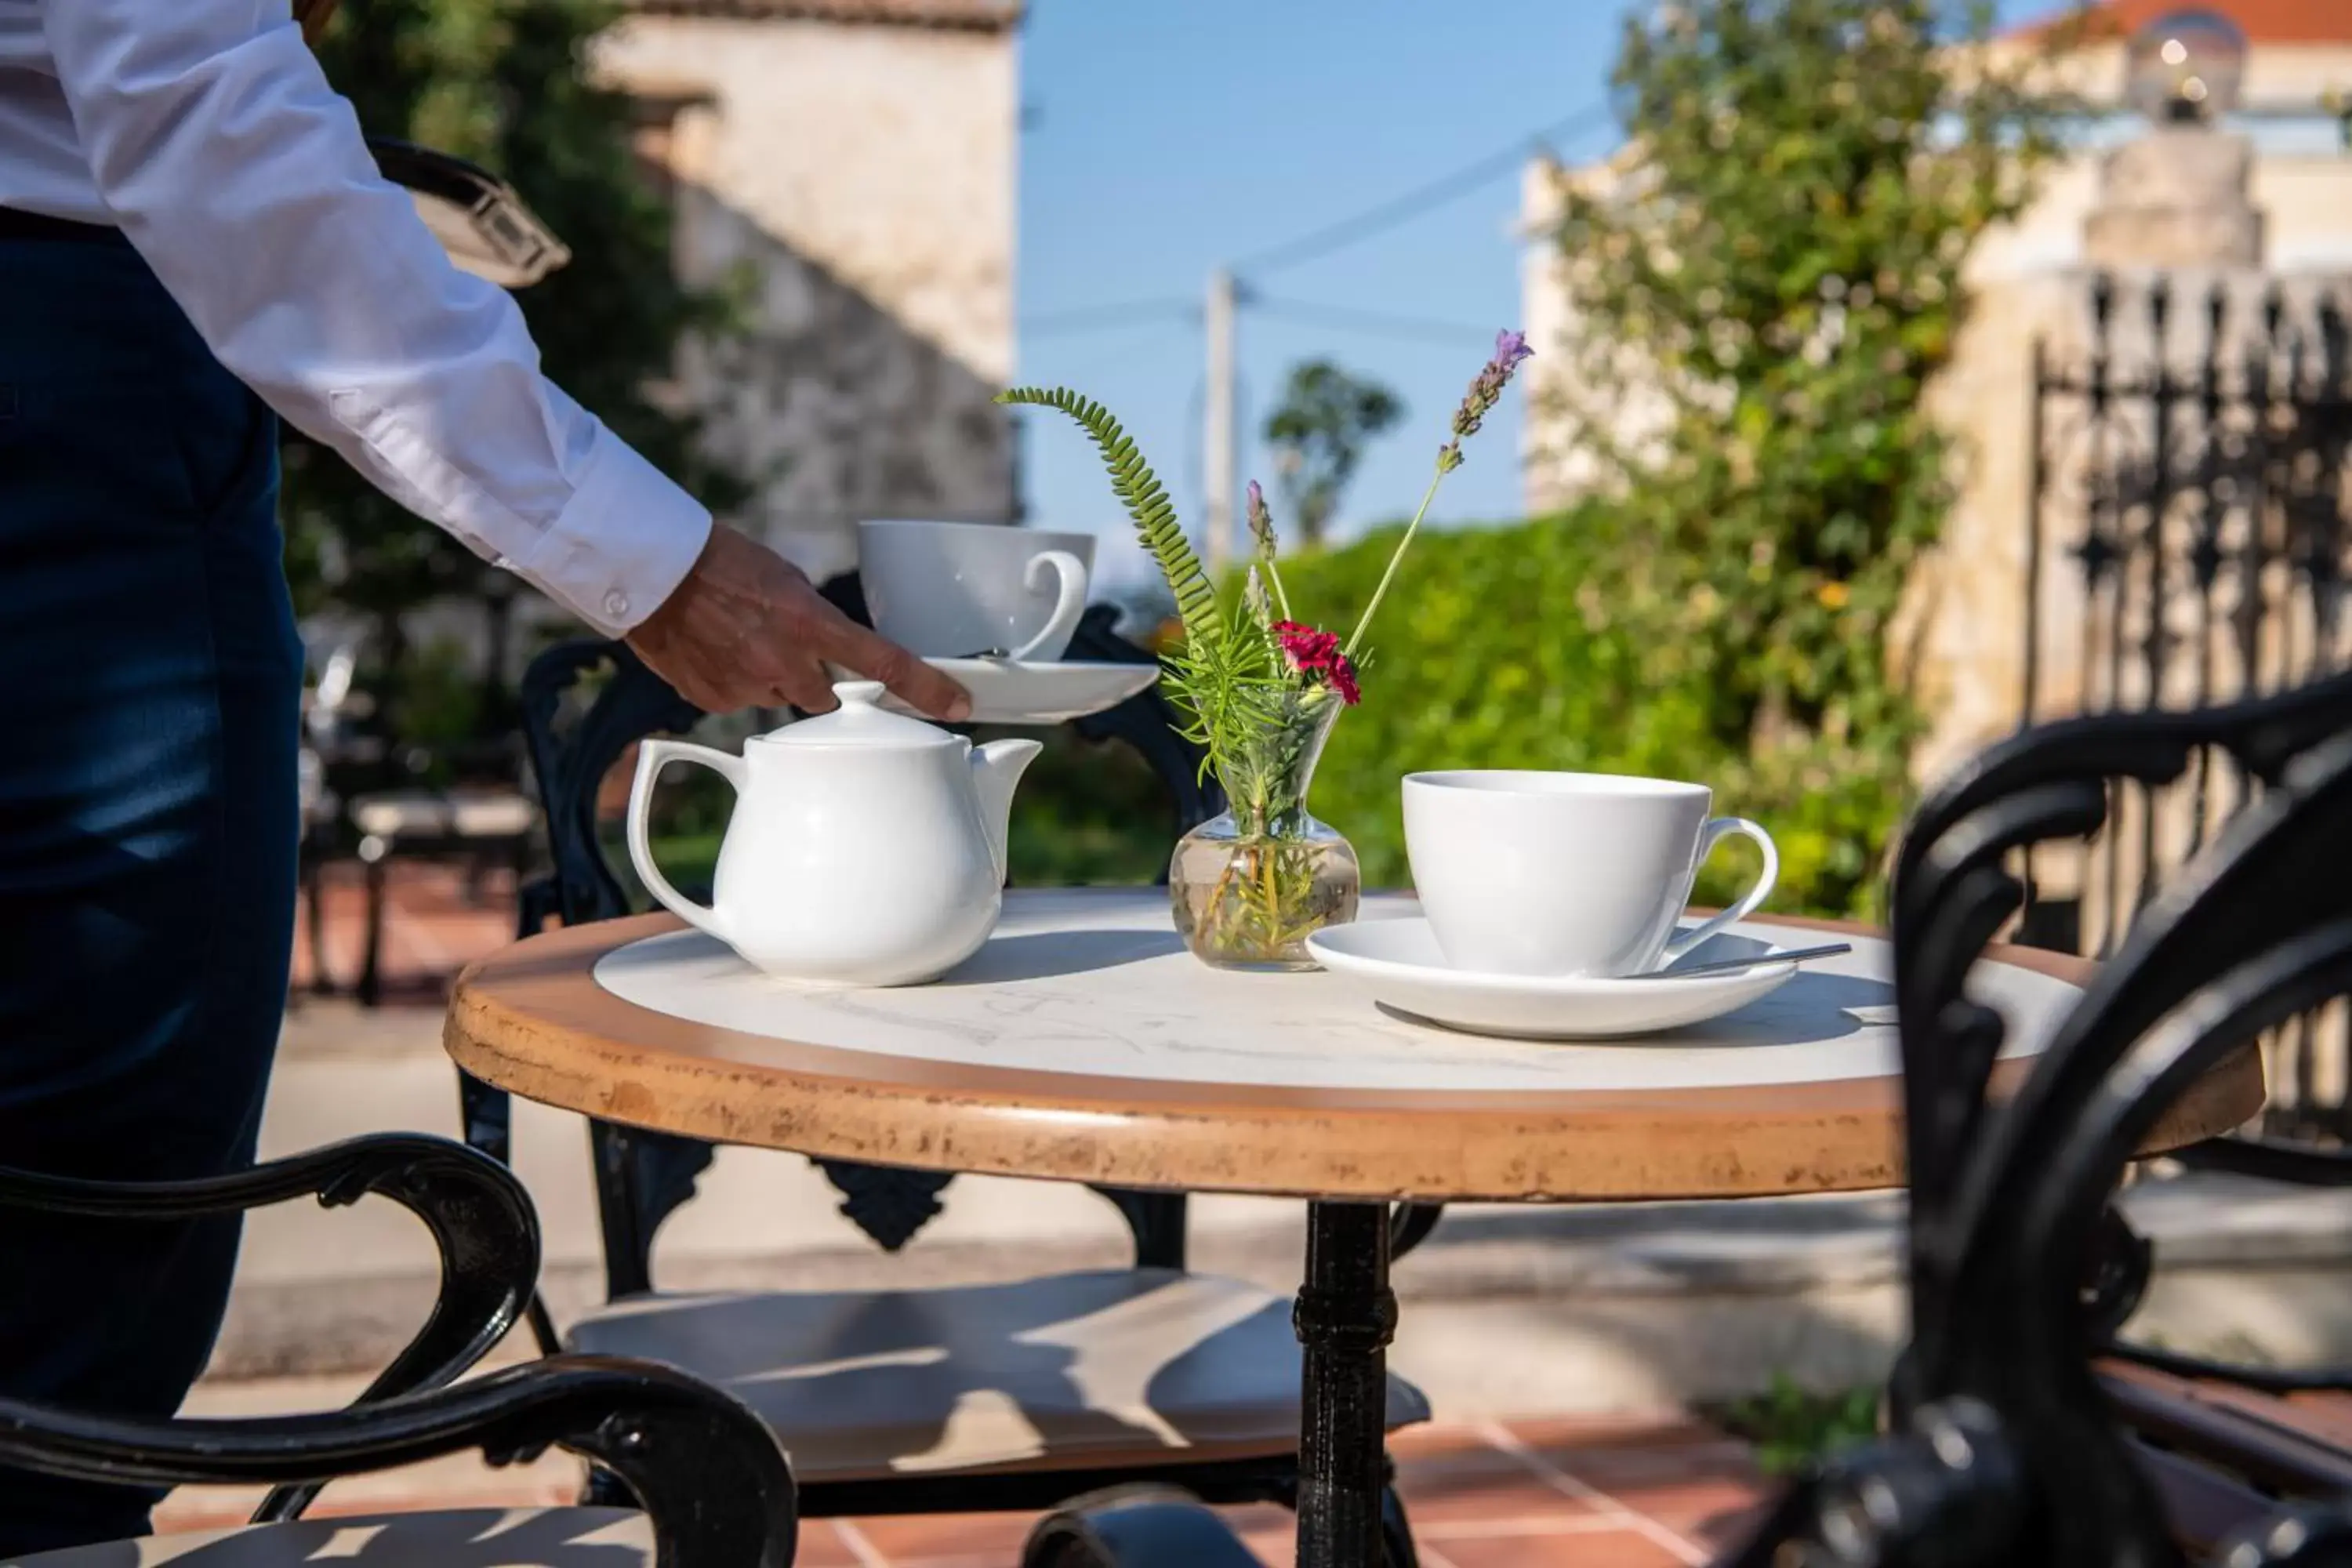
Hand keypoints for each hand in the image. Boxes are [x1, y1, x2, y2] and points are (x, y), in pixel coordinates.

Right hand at [625, 524, 970, 719]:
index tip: (959, 708)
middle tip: (782, 647)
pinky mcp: (714, 699)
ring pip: (778, 698)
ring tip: (736, 640)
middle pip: (823, 698)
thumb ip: (814, 623)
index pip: (885, 664)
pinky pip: (738, 700)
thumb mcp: (785, 581)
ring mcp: (747, 685)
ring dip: (768, 679)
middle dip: (812, 681)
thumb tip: (828, 653)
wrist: (651, 569)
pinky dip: (731, 682)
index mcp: (810, 623)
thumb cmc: (720, 561)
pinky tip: (712, 651)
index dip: (927, 690)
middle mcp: (784, 661)